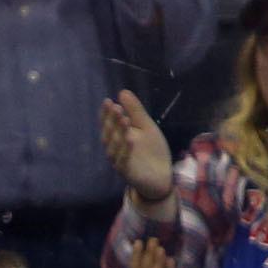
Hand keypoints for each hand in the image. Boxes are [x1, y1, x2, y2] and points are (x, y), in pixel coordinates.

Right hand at [100, 87, 173, 206]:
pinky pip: (124, 161)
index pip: (108, 124)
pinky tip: (130, 139)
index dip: (107, 114)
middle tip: (117, 108)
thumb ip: (135, 111)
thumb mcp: (146, 126)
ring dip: (118, 134)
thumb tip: (122, 92)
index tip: (108, 101)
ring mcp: (120, 161)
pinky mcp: (128, 173)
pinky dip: (126, 150)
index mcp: (118, 137)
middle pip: (109, 135)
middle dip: (112, 122)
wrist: (161, 175)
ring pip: (114, 147)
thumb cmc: (151, 150)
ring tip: (124, 119)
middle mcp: (115, 149)